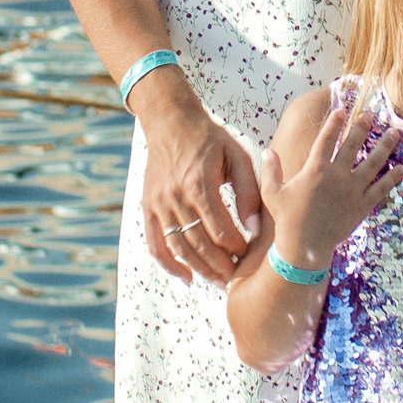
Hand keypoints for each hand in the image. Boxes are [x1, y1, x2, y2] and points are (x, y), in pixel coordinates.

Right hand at [137, 80, 262, 282]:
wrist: (171, 122)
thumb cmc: (210, 140)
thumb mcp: (237, 157)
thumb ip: (249, 191)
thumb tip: (254, 227)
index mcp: (199, 184)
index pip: (220, 230)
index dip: (236, 248)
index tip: (248, 253)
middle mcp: (175, 197)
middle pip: (199, 244)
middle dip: (220, 265)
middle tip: (236, 276)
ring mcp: (158, 204)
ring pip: (178, 248)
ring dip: (199, 269)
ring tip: (218, 279)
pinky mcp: (148, 207)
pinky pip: (155, 244)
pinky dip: (169, 265)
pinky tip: (186, 277)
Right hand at [257, 87, 402, 272]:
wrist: (304, 246)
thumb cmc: (287, 218)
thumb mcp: (272, 192)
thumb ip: (271, 170)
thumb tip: (268, 151)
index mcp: (315, 169)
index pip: (326, 139)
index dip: (334, 123)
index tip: (341, 110)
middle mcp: (336, 176)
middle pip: (353, 145)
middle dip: (362, 127)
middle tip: (370, 115)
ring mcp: (352, 190)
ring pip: (373, 163)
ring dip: (385, 146)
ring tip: (395, 133)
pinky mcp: (362, 205)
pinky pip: (381, 188)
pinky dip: (393, 178)